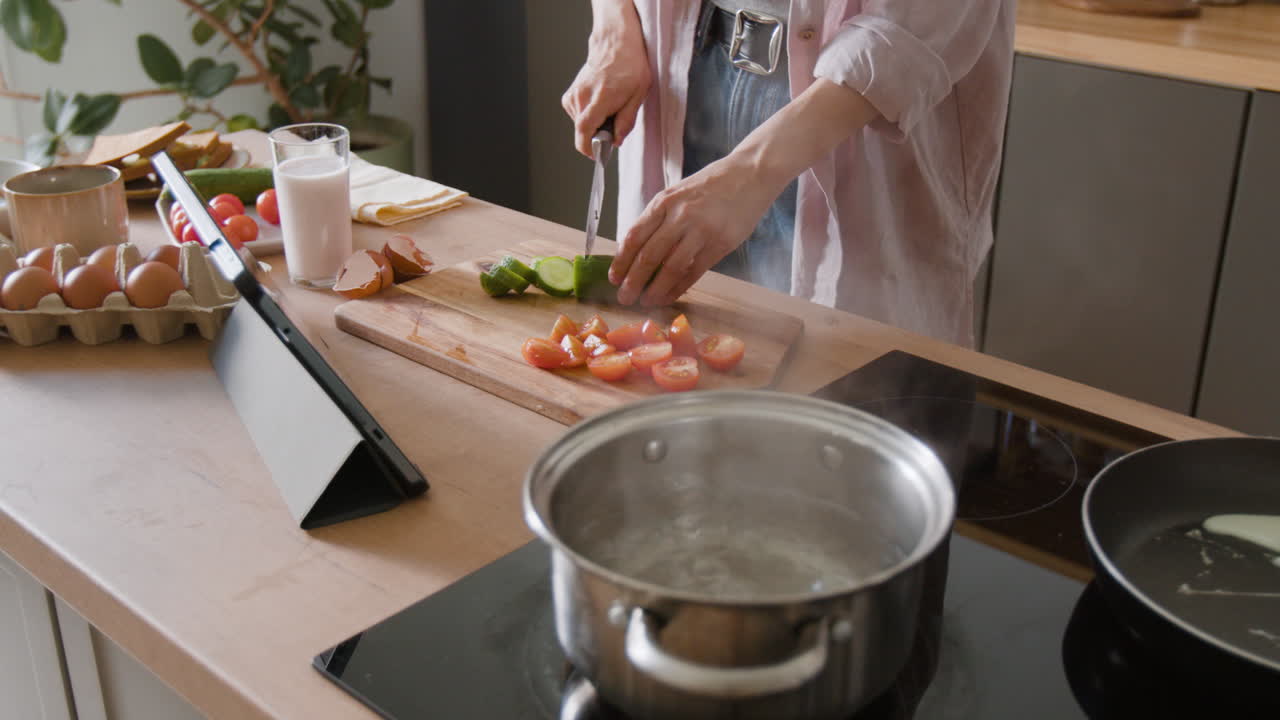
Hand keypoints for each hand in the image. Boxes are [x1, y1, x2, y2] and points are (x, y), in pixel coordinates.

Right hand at [561, 4, 650, 156]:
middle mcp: (582, 97)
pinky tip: (600, 103)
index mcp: (600, 98)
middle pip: (584, 130)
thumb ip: (626, 121)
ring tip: (610, 108)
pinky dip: (589, 115)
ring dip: (595, 124)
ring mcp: (574, 94)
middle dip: (599, 134)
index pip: (584, 130)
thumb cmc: (630, 66)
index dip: (588, 148)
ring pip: (581, 123)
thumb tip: (616, 141)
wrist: (615, 44)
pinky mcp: (571, 94)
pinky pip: (578, 115)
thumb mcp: (639, 95)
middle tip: (615, 123)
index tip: (596, 155)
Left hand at [609, 156, 780, 305]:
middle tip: (625, 298)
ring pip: (670, 268)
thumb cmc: (710, 185)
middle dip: (633, 281)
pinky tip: (670, 296)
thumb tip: (637, 251)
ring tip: (646, 302)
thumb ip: (659, 219)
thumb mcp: (677, 194)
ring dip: (655, 289)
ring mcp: (701, 230)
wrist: (750, 174)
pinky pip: (694, 272)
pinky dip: (679, 288)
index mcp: (663, 202)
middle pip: (648, 255)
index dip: (621, 261)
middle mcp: (679, 215)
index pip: (634, 236)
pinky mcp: (720, 243)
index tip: (613, 278)